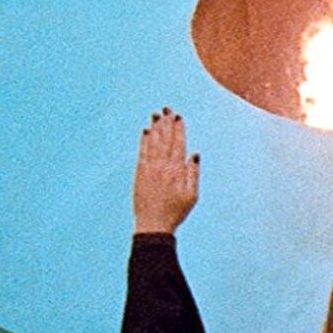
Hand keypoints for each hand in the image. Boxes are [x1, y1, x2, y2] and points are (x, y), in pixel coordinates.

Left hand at [133, 107, 199, 234]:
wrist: (152, 224)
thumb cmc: (174, 212)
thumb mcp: (192, 196)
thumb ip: (193, 174)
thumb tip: (194, 154)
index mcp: (176, 170)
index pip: (178, 144)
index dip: (178, 128)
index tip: (178, 116)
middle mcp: (162, 166)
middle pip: (165, 139)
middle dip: (166, 122)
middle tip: (167, 108)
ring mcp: (149, 168)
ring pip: (153, 143)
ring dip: (155, 127)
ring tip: (156, 114)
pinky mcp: (139, 173)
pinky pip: (142, 152)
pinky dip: (144, 140)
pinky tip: (146, 130)